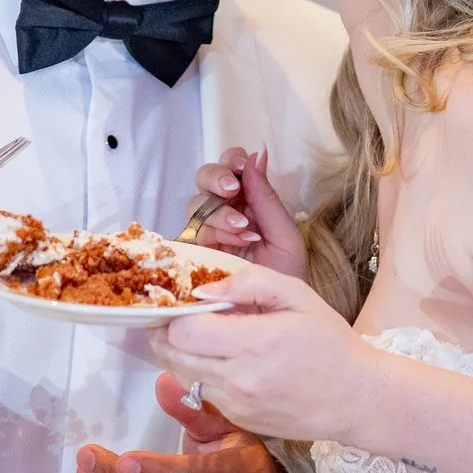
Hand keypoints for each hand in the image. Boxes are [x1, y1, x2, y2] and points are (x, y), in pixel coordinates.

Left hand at [155, 263, 378, 441]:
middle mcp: (239, 378)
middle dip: (165, 331)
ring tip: (194, 333)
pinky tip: (218, 358)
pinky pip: (201, 392)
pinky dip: (198, 372)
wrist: (357, 399)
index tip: (180, 301)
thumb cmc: (331, 343)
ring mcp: (236, 404)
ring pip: (180, 375)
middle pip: (172, 354)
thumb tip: (204, 290)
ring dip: (177, 352)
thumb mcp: (298, 296)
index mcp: (255, 342)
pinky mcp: (238, 419)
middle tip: (173, 314)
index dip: (174, 313)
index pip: (184, 330)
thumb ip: (249, 282)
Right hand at [189, 147, 306, 280]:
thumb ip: (268, 199)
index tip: (242, 165)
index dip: (231, 160)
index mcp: (247, 201)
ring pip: (195, 205)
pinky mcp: (191, 256)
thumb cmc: (284, 279)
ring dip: (218, 213)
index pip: (231, 166)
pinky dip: (208, 235)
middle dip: (216, 178)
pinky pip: (187, 235)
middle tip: (232, 190)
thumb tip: (257, 155)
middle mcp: (222, 212)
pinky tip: (229, 245)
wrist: (277, 318)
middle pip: (204, 178)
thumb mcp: (285, 237)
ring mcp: (205, 234)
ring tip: (243, 232)